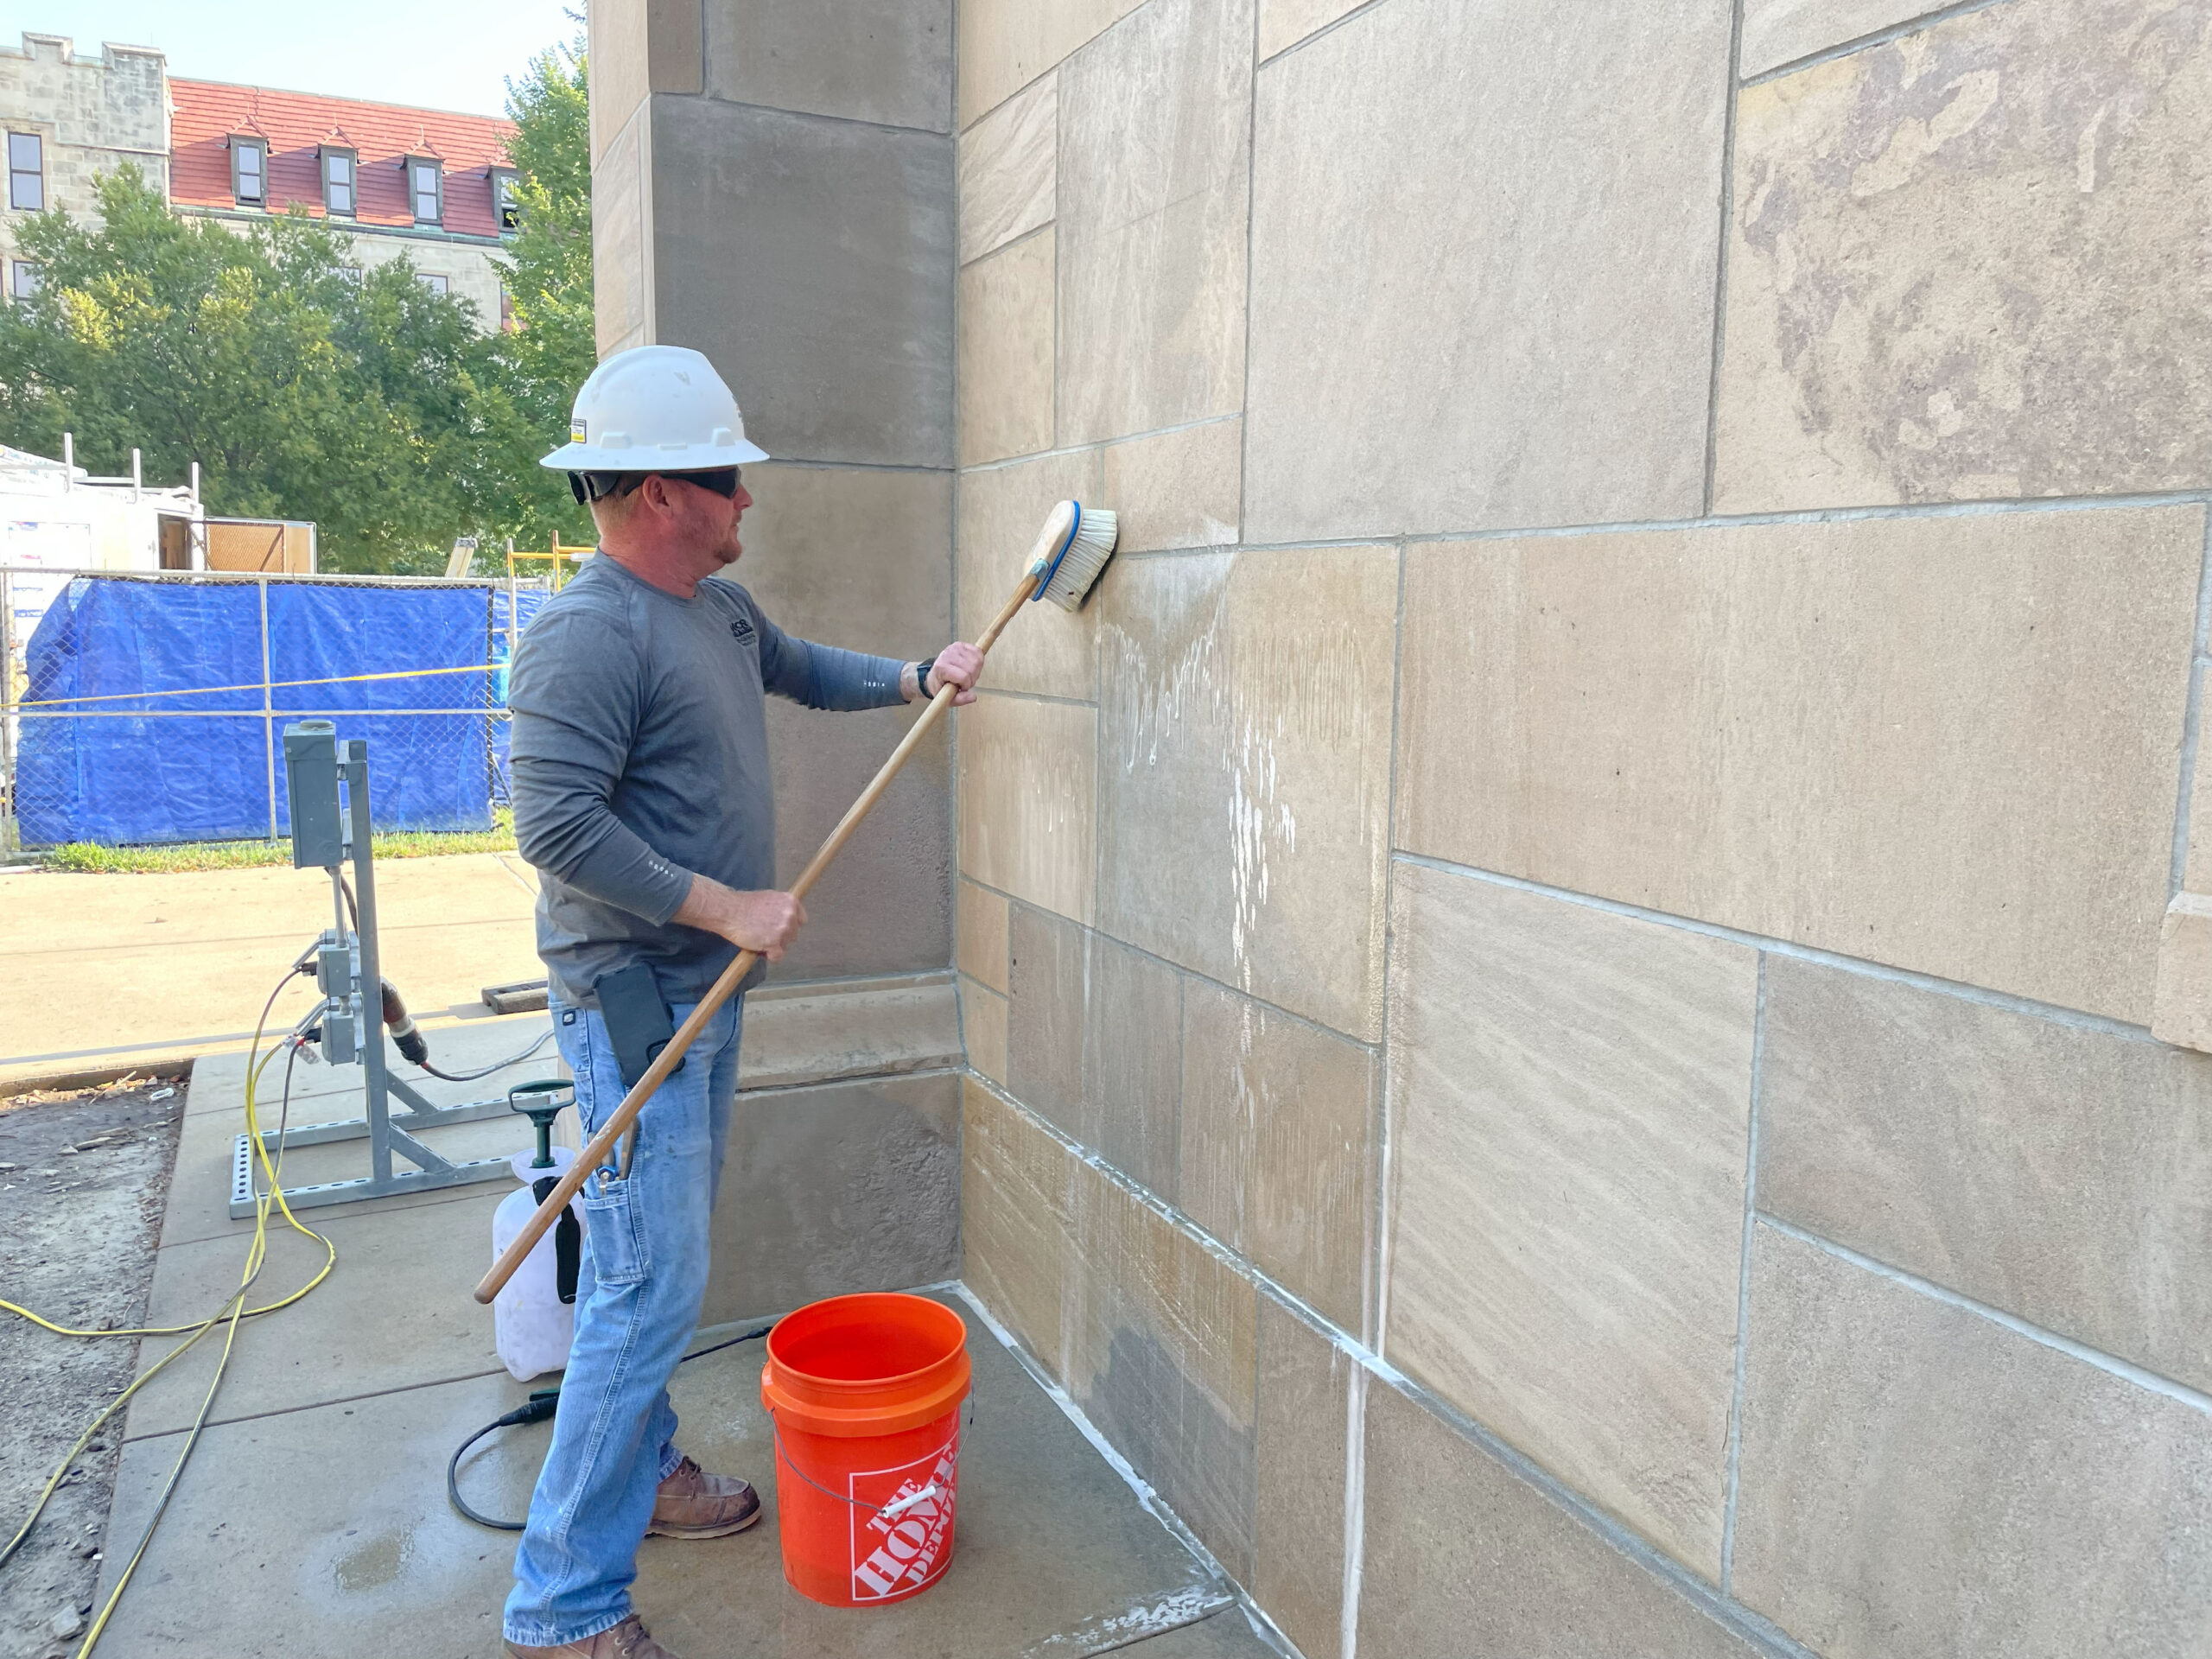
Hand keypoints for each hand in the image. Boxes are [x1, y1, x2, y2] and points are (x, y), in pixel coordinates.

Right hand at [673, 875, 807, 960]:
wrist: (728, 910)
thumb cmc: (744, 905)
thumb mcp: (769, 898)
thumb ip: (781, 908)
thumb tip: (787, 917)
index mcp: (791, 902)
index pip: (801, 920)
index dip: (790, 926)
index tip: (780, 929)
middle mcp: (790, 914)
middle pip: (793, 935)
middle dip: (781, 937)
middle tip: (763, 934)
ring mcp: (783, 929)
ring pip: (785, 946)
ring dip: (774, 946)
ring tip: (758, 939)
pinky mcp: (774, 942)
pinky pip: (778, 956)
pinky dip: (770, 956)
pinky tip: (759, 949)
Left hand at [924, 641, 983, 705]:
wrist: (935, 674)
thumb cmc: (940, 686)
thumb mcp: (947, 698)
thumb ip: (960, 700)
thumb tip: (973, 697)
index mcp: (941, 668)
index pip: (964, 676)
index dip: (966, 685)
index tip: (961, 687)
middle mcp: (947, 655)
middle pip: (972, 668)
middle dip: (972, 678)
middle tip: (964, 681)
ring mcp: (954, 648)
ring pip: (977, 661)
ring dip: (975, 671)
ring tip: (966, 674)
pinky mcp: (961, 644)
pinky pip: (978, 652)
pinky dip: (978, 662)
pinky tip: (970, 666)